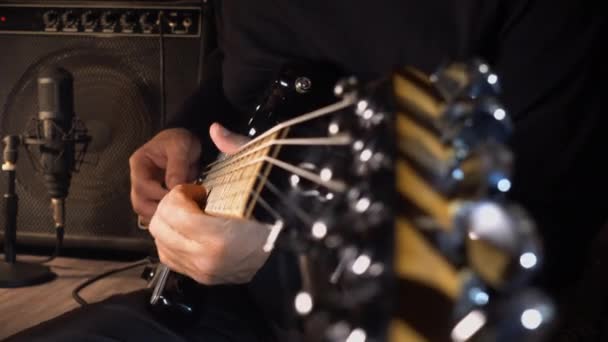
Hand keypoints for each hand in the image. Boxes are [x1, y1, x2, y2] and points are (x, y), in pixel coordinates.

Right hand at [129, 128, 201, 223]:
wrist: (187, 143)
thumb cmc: (180, 140)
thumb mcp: (180, 147)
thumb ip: (177, 167)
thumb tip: (174, 187)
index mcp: (139, 163)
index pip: (142, 186)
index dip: (158, 194)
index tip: (176, 196)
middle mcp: (139, 178)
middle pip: (139, 203)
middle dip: (158, 209)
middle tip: (178, 209)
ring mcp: (146, 190)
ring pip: (145, 211)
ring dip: (162, 215)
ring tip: (179, 211)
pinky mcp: (155, 197)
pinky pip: (155, 213)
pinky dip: (165, 217)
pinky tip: (178, 213)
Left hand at [149, 123, 269, 284]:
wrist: (292, 241)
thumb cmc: (275, 207)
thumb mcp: (260, 172)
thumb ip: (236, 148)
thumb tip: (216, 129)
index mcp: (217, 237)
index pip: (173, 211)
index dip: (180, 192)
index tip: (198, 188)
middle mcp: (207, 260)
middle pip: (161, 227)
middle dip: (172, 207)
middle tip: (195, 198)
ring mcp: (205, 272)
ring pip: (162, 243)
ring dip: (171, 223)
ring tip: (196, 214)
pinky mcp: (204, 278)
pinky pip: (171, 258)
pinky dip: (174, 240)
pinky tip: (193, 228)